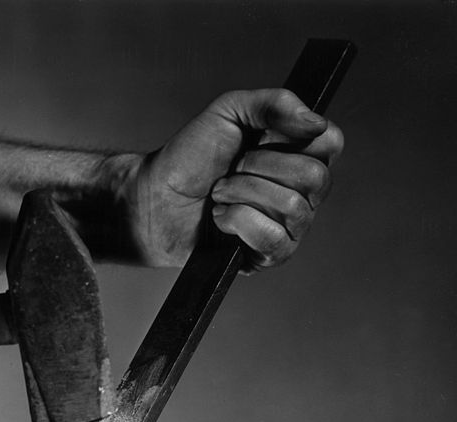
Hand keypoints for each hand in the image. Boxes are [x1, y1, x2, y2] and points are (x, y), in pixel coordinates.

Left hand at [111, 88, 343, 271]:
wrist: (151, 197)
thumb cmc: (188, 157)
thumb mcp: (228, 111)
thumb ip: (274, 103)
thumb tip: (316, 122)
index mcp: (296, 154)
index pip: (332, 142)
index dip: (298, 137)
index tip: (261, 136)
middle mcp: (301, 190)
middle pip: (316, 177)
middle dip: (262, 168)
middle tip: (232, 169)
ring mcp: (287, 226)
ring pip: (294, 208)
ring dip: (244, 194)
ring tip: (219, 193)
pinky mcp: (266, 256)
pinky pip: (274, 240)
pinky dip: (239, 222)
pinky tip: (220, 217)